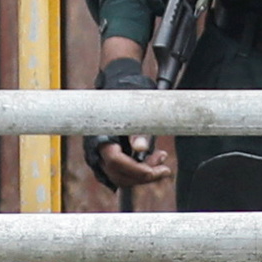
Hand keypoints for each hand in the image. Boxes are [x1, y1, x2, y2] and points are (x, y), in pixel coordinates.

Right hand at [90, 46, 170, 192]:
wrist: (118, 84)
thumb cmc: (126, 96)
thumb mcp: (136, 111)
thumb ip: (138, 131)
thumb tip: (141, 147)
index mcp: (100, 136)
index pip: (116, 162)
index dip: (136, 170)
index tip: (155, 169)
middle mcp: (97, 150)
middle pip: (118, 175)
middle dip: (143, 176)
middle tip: (164, 169)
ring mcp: (102, 155)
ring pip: (121, 177)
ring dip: (142, 173)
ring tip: (161, 159)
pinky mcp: (110, 157)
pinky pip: (122, 172)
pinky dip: (138, 169)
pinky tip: (153, 159)